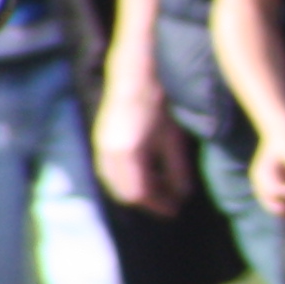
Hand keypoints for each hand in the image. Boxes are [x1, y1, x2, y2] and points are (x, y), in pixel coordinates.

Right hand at [94, 70, 190, 211]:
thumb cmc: (160, 101)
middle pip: (125, 192)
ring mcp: (102, 145)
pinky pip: (111, 170)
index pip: (140, 193)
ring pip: (116, 182)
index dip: (159, 205)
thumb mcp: (174, 138)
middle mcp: (109, 152)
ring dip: (138, 190)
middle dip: (148, 201)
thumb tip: (183, 196)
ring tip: (162, 190)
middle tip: (171, 204)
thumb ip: (177, 169)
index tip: (176, 211)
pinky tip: (149, 173)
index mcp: (128, 153)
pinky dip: (129, 178)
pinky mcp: (102, 139)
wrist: (137, 72)